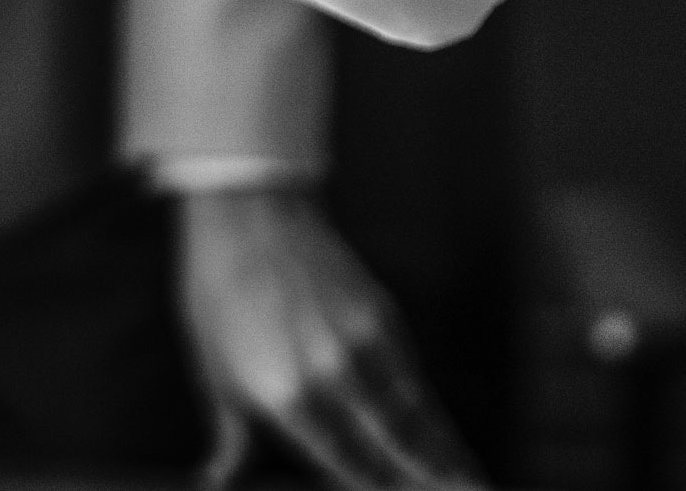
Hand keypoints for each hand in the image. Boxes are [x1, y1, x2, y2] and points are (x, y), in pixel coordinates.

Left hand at [177, 187, 488, 490]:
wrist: (250, 221)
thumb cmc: (219, 301)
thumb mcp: (215, 376)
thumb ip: (231, 438)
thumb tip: (217, 482)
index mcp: (287, 396)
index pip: (345, 461)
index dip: (378, 488)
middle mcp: (334, 374)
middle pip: (395, 442)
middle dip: (431, 478)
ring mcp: (364, 341)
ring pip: (414, 410)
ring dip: (443, 449)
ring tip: (470, 480)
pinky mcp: (382, 314)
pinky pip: (412, 374)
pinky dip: (430, 408)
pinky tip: (442, 429)